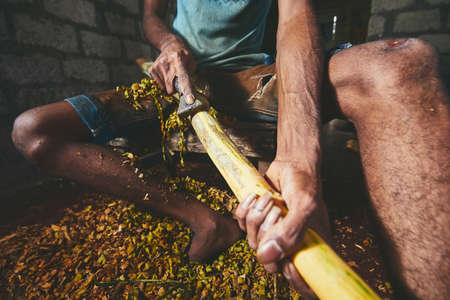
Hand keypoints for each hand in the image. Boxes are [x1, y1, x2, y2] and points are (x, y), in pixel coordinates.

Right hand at [150, 37, 195, 103]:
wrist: (169, 45)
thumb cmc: (183, 55)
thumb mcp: (191, 61)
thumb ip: (192, 75)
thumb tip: (192, 89)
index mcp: (179, 60)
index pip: (184, 78)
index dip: (187, 90)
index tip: (190, 100)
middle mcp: (167, 63)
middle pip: (171, 88)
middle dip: (176, 89)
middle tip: (178, 80)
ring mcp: (158, 66)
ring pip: (165, 88)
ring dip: (170, 84)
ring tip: (172, 73)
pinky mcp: (152, 69)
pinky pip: (160, 85)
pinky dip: (164, 82)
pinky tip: (166, 73)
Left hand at [234, 160, 329, 297]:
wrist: (291, 164)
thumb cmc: (305, 184)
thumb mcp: (304, 206)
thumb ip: (290, 232)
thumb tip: (267, 255)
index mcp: (309, 248)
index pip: (302, 282)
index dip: (294, 279)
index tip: (288, 263)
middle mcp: (289, 245)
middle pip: (269, 262)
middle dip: (268, 234)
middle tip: (277, 212)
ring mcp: (271, 235)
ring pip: (253, 243)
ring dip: (256, 217)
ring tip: (269, 200)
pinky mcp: (256, 222)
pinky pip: (241, 224)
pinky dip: (245, 208)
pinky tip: (255, 196)